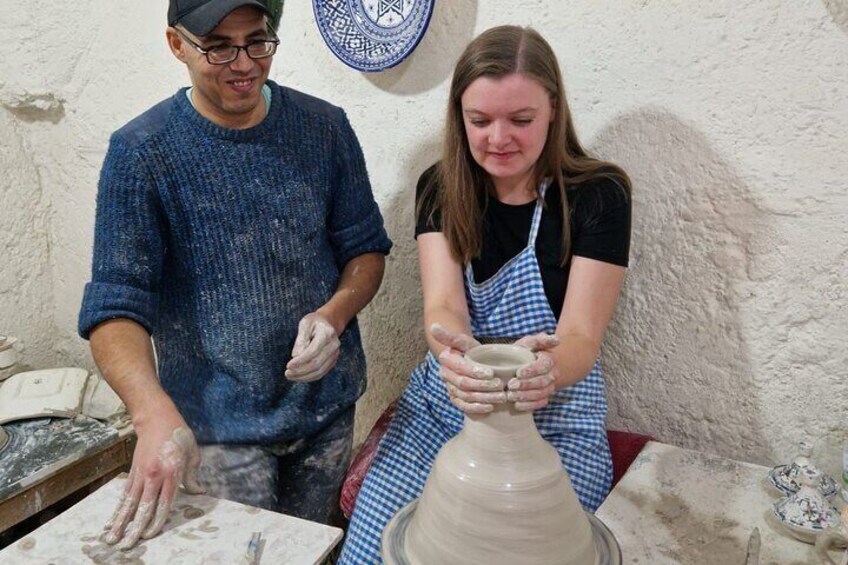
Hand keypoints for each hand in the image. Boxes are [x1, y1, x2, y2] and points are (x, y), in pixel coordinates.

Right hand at [103, 409, 203, 548]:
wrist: (157, 418)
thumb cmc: (179, 436)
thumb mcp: (193, 453)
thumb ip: (193, 476)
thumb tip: (198, 492)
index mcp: (171, 472)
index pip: (163, 502)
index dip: (156, 521)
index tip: (148, 536)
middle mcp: (154, 475)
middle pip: (143, 507)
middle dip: (134, 528)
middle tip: (125, 546)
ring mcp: (140, 474)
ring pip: (129, 503)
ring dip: (120, 522)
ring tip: (111, 539)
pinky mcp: (132, 471)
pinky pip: (125, 494)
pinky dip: (117, 508)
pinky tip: (111, 521)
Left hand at [286, 312, 339, 381]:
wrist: (328, 324)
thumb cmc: (314, 322)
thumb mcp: (305, 324)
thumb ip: (300, 339)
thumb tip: (295, 355)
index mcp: (327, 334)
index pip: (313, 351)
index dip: (301, 361)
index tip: (288, 365)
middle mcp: (334, 346)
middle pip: (317, 363)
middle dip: (300, 371)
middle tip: (287, 373)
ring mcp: (335, 355)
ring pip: (319, 371)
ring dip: (304, 376)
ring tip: (290, 376)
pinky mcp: (332, 361)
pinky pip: (321, 373)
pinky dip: (309, 377)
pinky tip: (299, 377)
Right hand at [431, 324, 504, 413]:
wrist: (469, 362)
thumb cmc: (470, 350)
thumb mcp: (463, 341)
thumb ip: (450, 335)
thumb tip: (433, 326)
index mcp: (446, 359)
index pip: (461, 368)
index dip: (476, 372)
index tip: (492, 373)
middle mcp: (445, 375)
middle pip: (464, 384)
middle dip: (483, 386)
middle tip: (501, 386)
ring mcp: (450, 388)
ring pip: (466, 396)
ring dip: (485, 398)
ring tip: (501, 397)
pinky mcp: (455, 400)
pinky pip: (464, 407)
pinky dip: (477, 408)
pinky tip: (490, 407)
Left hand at [507, 333, 559, 411]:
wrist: (537, 363)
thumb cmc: (530, 351)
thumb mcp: (532, 341)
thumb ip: (540, 339)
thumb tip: (556, 340)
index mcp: (549, 360)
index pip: (543, 366)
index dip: (531, 371)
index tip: (518, 373)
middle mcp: (552, 375)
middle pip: (541, 382)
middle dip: (526, 385)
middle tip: (511, 385)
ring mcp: (549, 387)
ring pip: (540, 394)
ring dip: (525, 397)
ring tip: (511, 396)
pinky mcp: (544, 396)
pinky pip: (540, 403)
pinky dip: (529, 406)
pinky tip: (517, 405)